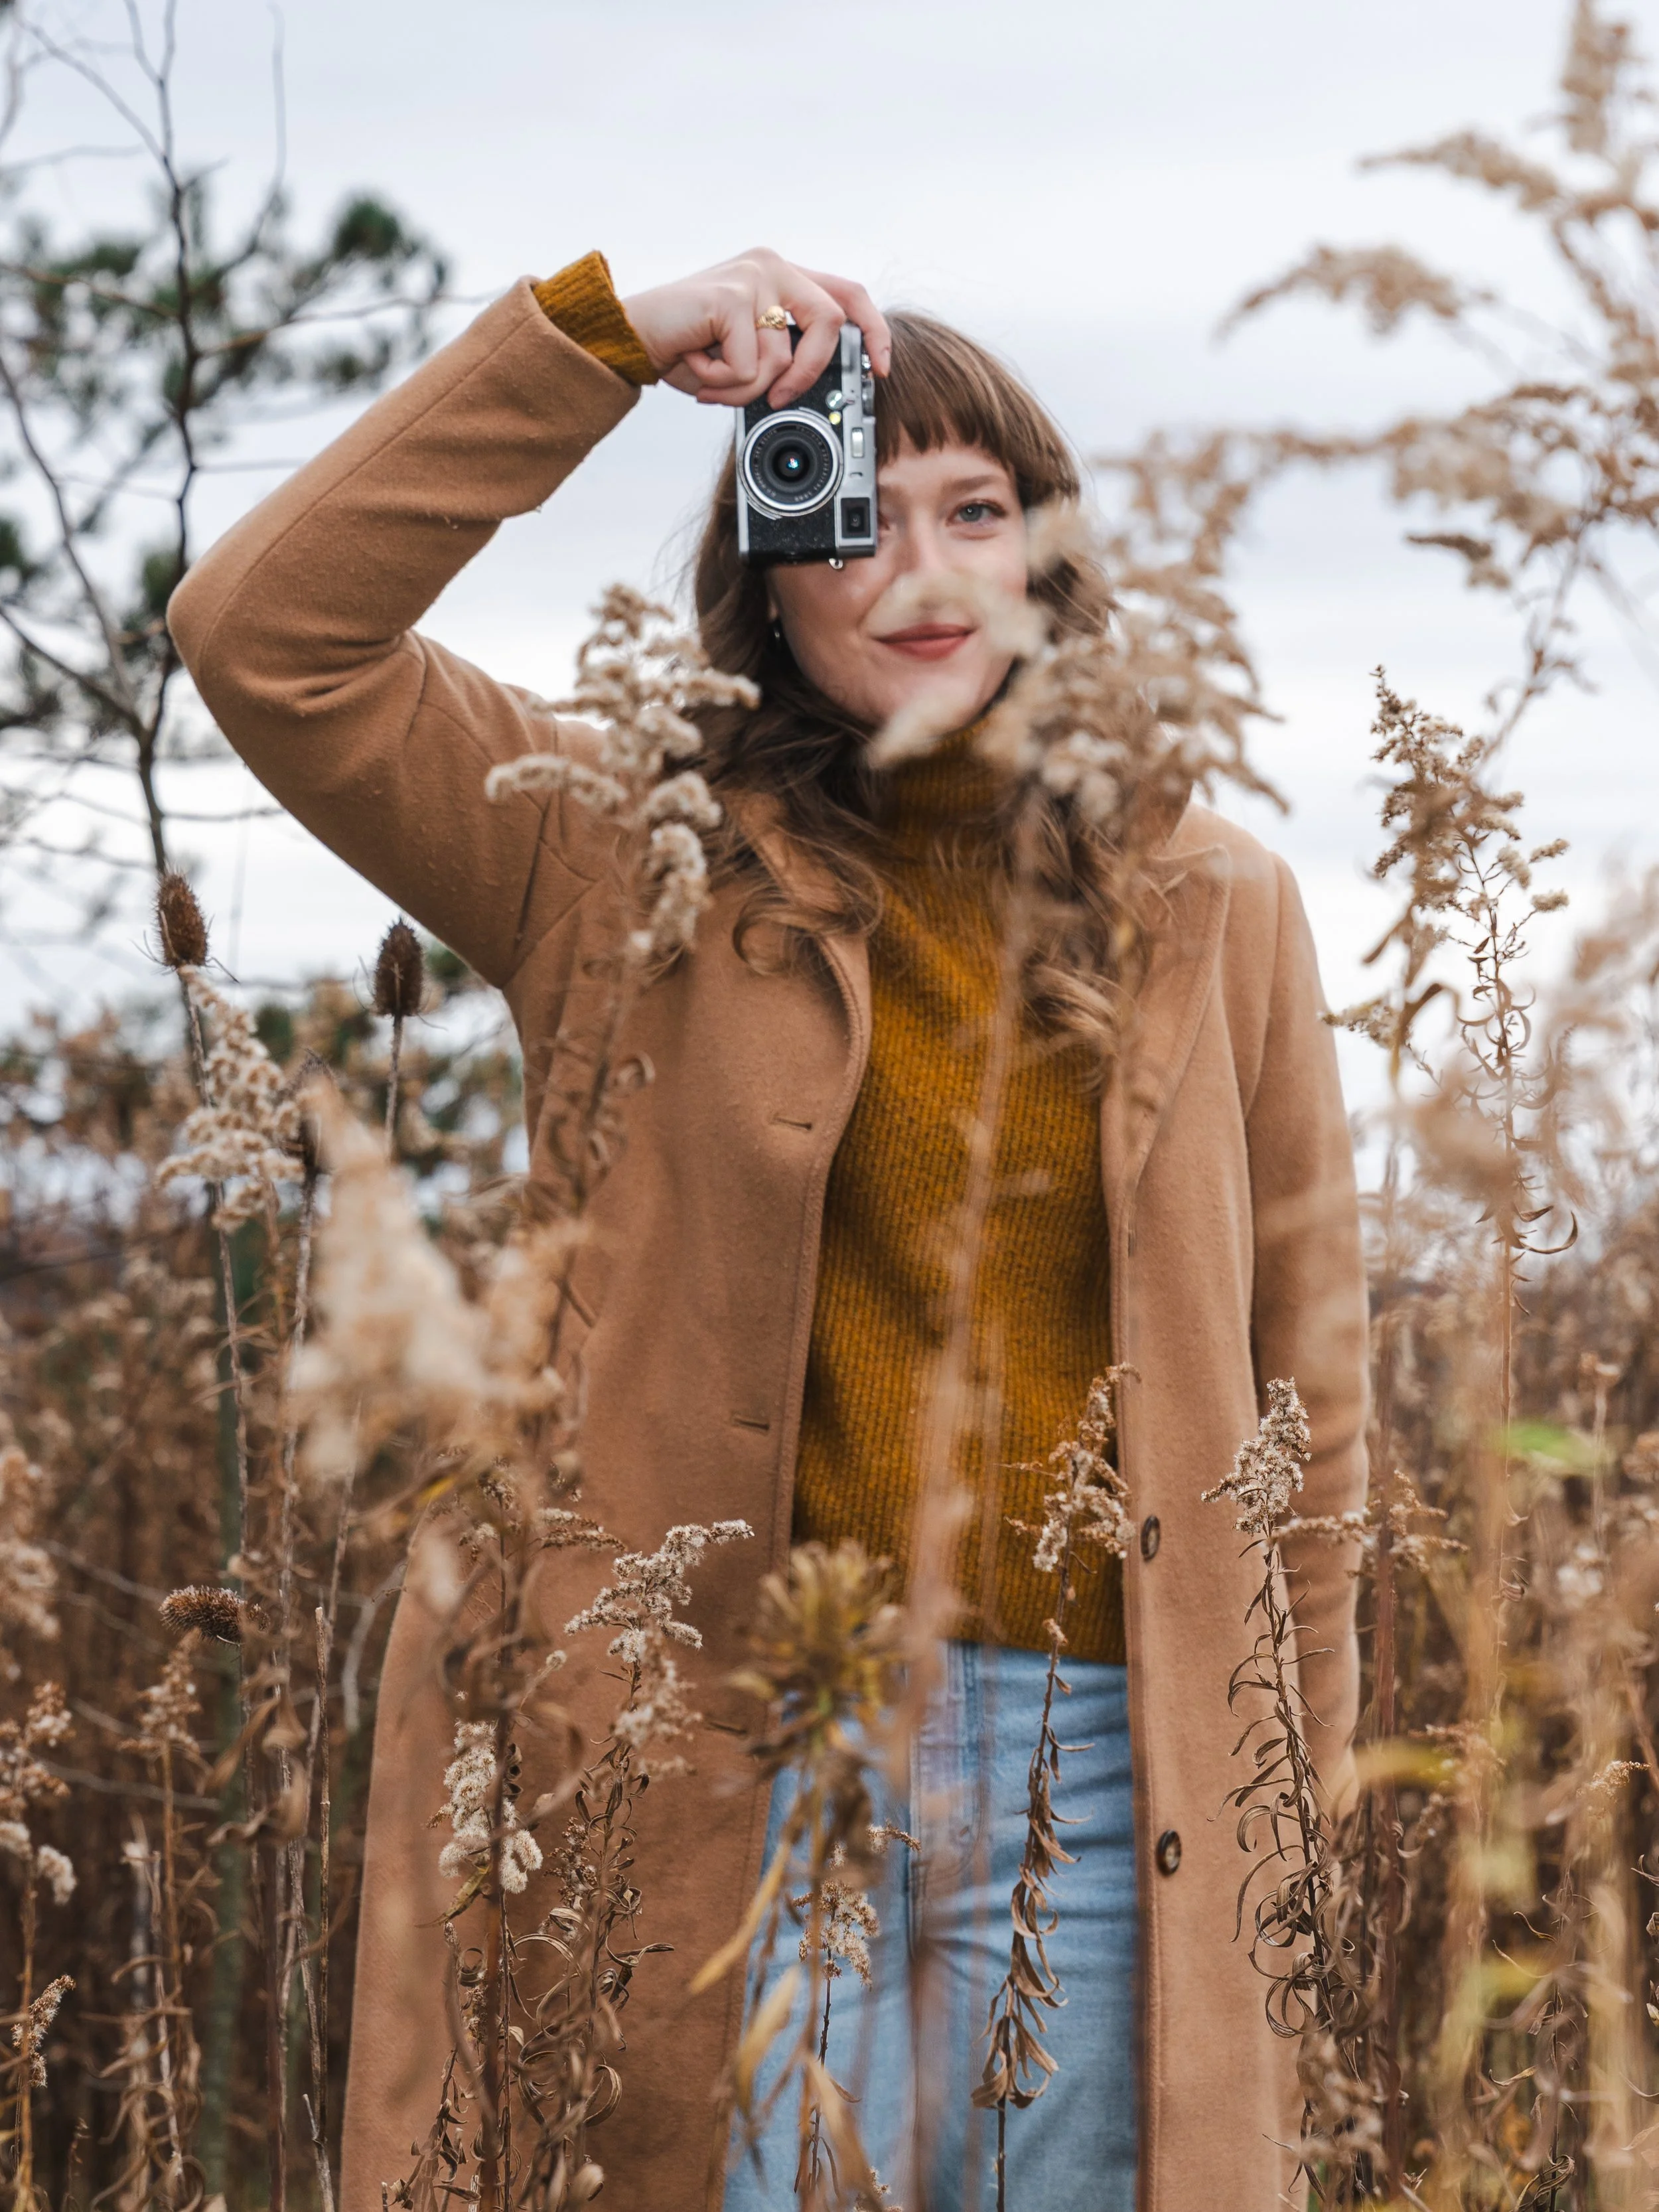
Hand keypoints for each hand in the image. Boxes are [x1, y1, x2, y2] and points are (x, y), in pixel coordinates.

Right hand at [621, 248, 890, 410]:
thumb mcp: (745, 353)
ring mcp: (753, 275)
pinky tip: (698, 367)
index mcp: (781, 275)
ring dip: (744, 389)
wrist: (629, 335)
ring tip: (712, 379)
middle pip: (830, 320)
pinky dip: (723, 384)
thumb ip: (782, 358)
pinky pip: (749, 367)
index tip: (880, 368)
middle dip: (809, 371)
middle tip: (779, 398)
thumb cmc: (686, 346)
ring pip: (781, 358)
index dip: (873, 331)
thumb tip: (813, 392)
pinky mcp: (731, 297)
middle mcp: (771, 265)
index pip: (847, 293)